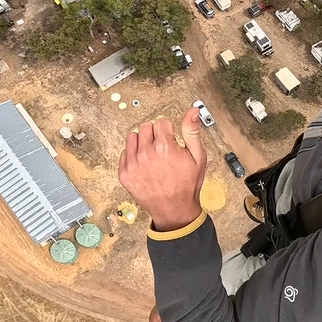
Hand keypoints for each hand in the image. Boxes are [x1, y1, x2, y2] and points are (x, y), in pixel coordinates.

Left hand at [118, 109, 207, 231]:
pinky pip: (124, 153)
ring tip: (151, 154)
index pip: (161, 122)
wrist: (174, 210)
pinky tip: (143, 164)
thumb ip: (192, 131)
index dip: (168, 131)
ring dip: (141, 142)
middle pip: (145, 126)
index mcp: (165, 147)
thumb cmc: (187, 185)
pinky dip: (132, 156)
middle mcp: (146, 153)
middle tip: (161, 147)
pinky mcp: (125, 173)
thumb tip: (192, 111)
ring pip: (132, 137)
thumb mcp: (197, 157)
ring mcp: (133, 164)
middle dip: (154, 134)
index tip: (170, 141)